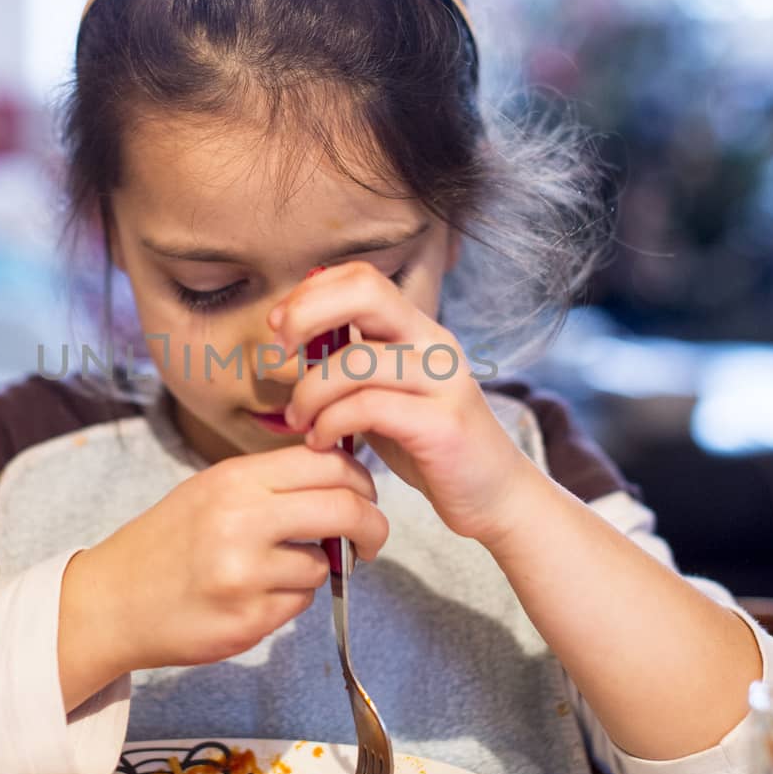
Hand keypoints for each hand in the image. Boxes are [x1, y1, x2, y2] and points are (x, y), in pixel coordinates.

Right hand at [58, 444, 387, 706]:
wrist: (109, 602)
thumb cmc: (165, 543)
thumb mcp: (210, 491)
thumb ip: (271, 484)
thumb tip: (343, 482)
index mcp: (234, 479)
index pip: (327, 464)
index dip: (360, 480)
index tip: (364, 495)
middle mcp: (241, 521)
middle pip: (345, 509)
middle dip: (371, 526)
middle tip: (371, 538)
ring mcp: (245, 573)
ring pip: (322, 565)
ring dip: (313, 570)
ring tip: (267, 572)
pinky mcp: (248, 619)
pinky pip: (299, 604)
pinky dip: (287, 601)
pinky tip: (248, 598)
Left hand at [267, 261, 536, 546]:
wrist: (494, 496)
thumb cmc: (427, 446)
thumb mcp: (385, 395)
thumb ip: (351, 367)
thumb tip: (291, 341)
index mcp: (417, 330)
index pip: (361, 277)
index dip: (311, 292)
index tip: (278, 327)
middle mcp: (434, 344)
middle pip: (364, 292)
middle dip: (306, 315)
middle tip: (278, 355)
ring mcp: (443, 381)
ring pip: (356, 359)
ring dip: (310, 391)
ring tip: (300, 421)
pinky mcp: (443, 423)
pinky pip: (369, 407)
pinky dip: (331, 423)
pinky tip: (322, 442)